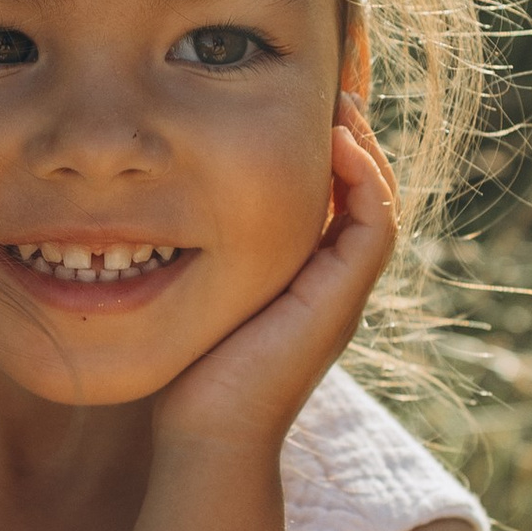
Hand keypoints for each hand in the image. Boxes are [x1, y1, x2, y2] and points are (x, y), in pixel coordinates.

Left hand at [151, 109, 398, 457]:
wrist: (210, 435)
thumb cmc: (193, 377)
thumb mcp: (199, 298)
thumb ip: (202, 260)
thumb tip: (153, 215)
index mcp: (307, 282)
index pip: (335, 203)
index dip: (328, 155)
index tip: (303, 112)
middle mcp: (334, 285)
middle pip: (365, 196)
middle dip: (352, 142)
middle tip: (332, 94)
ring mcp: (343, 293)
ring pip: (378, 203)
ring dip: (364, 150)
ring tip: (340, 107)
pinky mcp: (340, 298)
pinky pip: (373, 224)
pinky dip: (363, 179)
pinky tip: (336, 144)